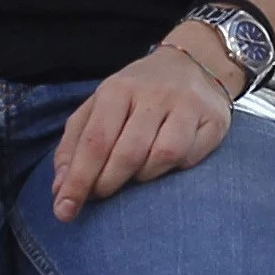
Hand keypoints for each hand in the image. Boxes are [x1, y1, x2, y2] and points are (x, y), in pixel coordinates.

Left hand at [50, 45, 235, 220]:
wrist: (194, 63)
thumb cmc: (137, 94)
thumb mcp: (99, 107)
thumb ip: (75, 145)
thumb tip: (60, 190)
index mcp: (118, 88)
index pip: (94, 141)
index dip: (78, 180)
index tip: (64, 211)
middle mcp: (154, 94)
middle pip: (127, 152)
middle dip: (108, 184)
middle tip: (100, 195)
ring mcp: (187, 105)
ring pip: (162, 156)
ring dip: (144, 177)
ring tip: (136, 174)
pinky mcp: (214, 120)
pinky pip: (191, 157)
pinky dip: (175, 169)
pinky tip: (167, 164)